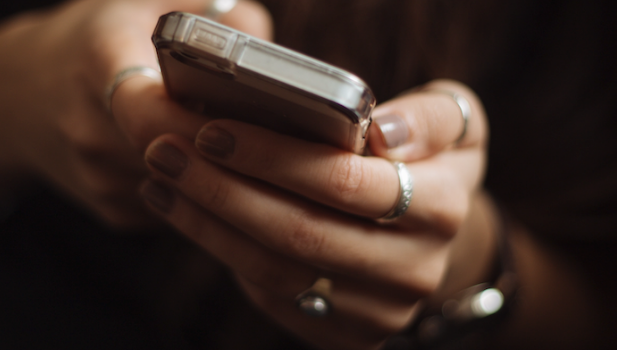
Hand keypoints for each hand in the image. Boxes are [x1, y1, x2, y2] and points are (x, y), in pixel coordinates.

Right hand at [0, 0, 271, 227]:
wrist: (14, 97)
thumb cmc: (95, 39)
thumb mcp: (143, 1)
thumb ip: (208, 11)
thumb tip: (265, 51)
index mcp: (97, 61)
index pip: (146, 106)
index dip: (199, 117)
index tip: (243, 111)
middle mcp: (89, 127)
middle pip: (178, 153)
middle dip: (229, 145)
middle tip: (277, 132)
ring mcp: (99, 179)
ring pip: (186, 184)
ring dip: (221, 169)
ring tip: (253, 142)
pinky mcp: (114, 211)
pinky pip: (177, 205)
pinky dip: (202, 186)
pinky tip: (212, 159)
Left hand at [140, 79, 493, 348]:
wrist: (430, 237)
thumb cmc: (426, 161)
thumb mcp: (454, 123)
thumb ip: (429, 117)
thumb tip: (382, 132)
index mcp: (442, 208)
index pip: (345, 182)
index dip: (273, 157)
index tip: (214, 130)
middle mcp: (415, 270)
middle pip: (300, 233)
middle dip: (222, 190)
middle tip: (166, 152)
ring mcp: (378, 312)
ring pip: (275, 271)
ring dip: (207, 223)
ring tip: (163, 179)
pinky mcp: (344, 337)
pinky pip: (271, 297)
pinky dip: (221, 251)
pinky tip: (186, 212)